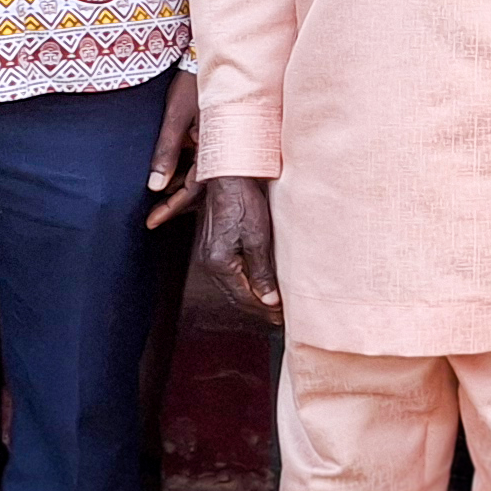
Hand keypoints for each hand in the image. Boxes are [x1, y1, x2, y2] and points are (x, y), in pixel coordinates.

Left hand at [145, 68, 204, 227]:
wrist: (207, 58)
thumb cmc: (192, 85)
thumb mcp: (175, 117)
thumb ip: (167, 151)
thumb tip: (155, 186)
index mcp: (215, 149)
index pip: (194, 191)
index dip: (171, 209)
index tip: (151, 222)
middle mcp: (221, 152)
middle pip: (200, 190)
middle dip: (175, 205)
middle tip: (152, 218)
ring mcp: (220, 147)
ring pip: (200, 179)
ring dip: (179, 189)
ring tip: (158, 200)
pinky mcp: (216, 140)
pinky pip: (202, 165)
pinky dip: (186, 173)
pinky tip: (172, 176)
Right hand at [196, 175, 280, 320]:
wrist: (228, 174)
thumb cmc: (243, 201)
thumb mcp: (258, 238)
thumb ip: (262, 272)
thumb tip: (268, 300)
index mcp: (219, 262)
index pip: (244, 298)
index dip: (264, 309)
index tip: (282, 316)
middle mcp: (209, 262)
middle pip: (236, 296)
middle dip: (258, 307)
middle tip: (280, 315)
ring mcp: (208, 254)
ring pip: (232, 287)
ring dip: (251, 297)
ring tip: (272, 303)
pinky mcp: (213, 246)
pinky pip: (229, 274)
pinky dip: (244, 283)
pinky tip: (257, 284)